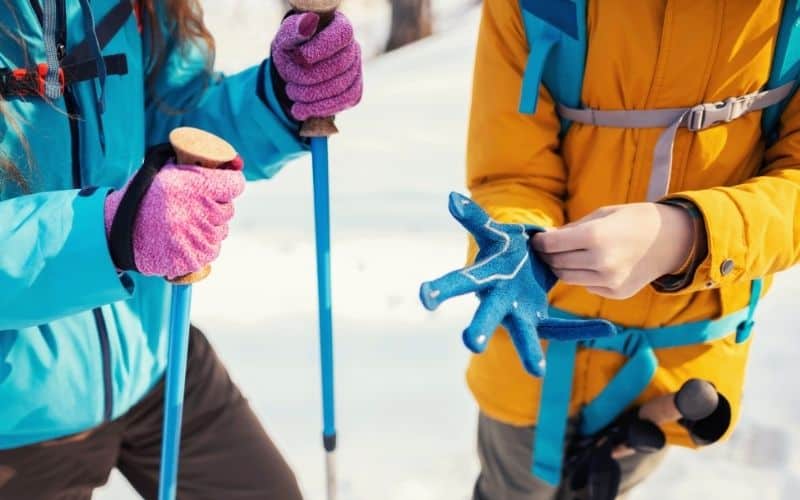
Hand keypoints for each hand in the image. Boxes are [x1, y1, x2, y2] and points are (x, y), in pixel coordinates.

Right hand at [104, 145, 244, 279]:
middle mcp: (200, 211)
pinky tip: (183, 240)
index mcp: (195, 185)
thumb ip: (196, 165)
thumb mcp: (165, 171)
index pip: (235, 184)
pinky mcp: (194, 259)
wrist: (116, 230)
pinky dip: (201, 247)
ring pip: (220, 231)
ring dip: (208, 228)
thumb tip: (235, 162)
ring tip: (183, 224)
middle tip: (192, 207)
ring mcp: (198, 237)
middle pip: (228, 209)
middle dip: (215, 207)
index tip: (223, 185)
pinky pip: (211, 251)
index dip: (229, 183)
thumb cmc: (143, 197)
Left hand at [271, 11, 362, 120]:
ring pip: (341, 88)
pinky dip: (320, 108)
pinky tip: (301, 110)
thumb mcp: (287, 37)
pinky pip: (344, 102)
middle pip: (340, 66)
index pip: (340, 36)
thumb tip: (308, 22)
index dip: (321, 48)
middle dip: (310, 78)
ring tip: (292, 94)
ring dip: (312, 96)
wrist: (296, 67)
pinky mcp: (354, 92)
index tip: (299, 57)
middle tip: (289, 83)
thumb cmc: (292, 48)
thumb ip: (295, 31)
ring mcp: (356, 71)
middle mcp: (353, 48)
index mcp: (340, 27)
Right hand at [420, 193, 615, 376]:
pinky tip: (607, 328)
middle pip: (487, 316)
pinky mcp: (540, 320)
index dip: (442, 288)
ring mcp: (519, 315)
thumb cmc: (504, 251)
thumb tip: (452, 199)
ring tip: (535, 371)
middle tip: (471, 344)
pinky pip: (561, 327)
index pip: (460, 282)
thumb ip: (474, 219)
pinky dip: (582, 329)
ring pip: (523, 334)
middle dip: (480, 329)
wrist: (524, 265)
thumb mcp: (493, 234)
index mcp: (484, 279)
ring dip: (526, 351)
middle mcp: (498, 302)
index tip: (424, 297)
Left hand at [531, 203, 694, 299]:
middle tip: (548, 248)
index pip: (551, 245)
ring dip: (562, 267)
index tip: (536, 240)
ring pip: (567, 278)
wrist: (673, 240)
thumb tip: (545, 238)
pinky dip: (584, 276)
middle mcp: (600, 262)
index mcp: (594, 237)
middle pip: (556, 264)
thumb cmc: (634, 220)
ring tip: (567, 256)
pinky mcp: (615, 293)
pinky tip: (594, 264)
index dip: (539, 243)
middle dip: (548, 256)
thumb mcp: (602, 215)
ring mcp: (608, 281)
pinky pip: (586, 286)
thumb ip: (571, 229)